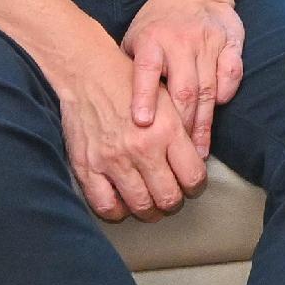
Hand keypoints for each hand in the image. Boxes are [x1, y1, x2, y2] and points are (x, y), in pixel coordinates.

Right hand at [45, 24, 203, 220]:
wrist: (88, 73)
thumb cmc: (131, 85)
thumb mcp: (167, 101)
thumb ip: (182, 133)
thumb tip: (197, 162)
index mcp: (167, 131)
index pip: (193, 176)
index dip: (196, 186)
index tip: (190, 185)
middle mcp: (142, 148)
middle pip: (169, 198)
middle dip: (173, 202)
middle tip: (170, 197)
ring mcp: (113, 160)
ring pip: (141, 206)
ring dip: (150, 211)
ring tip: (149, 204)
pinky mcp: (88, 167)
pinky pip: (106, 206)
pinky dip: (118, 212)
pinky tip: (122, 203)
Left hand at [125, 0, 250, 161]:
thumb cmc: (158, 22)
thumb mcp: (135, 39)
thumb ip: (130, 71)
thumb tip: (117, 113)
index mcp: (151, 40)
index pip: (146, 71)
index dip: (145, 97)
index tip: (142, 124)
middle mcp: (180, 41)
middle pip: (183, 90)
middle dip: (182, 126)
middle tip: (179, 157)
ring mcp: (208, 41)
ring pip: (207, 89)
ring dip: (204, 122)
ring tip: (199, 150)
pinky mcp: (231, 42)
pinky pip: (231, 73)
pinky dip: (225, 93)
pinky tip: (217, 111)